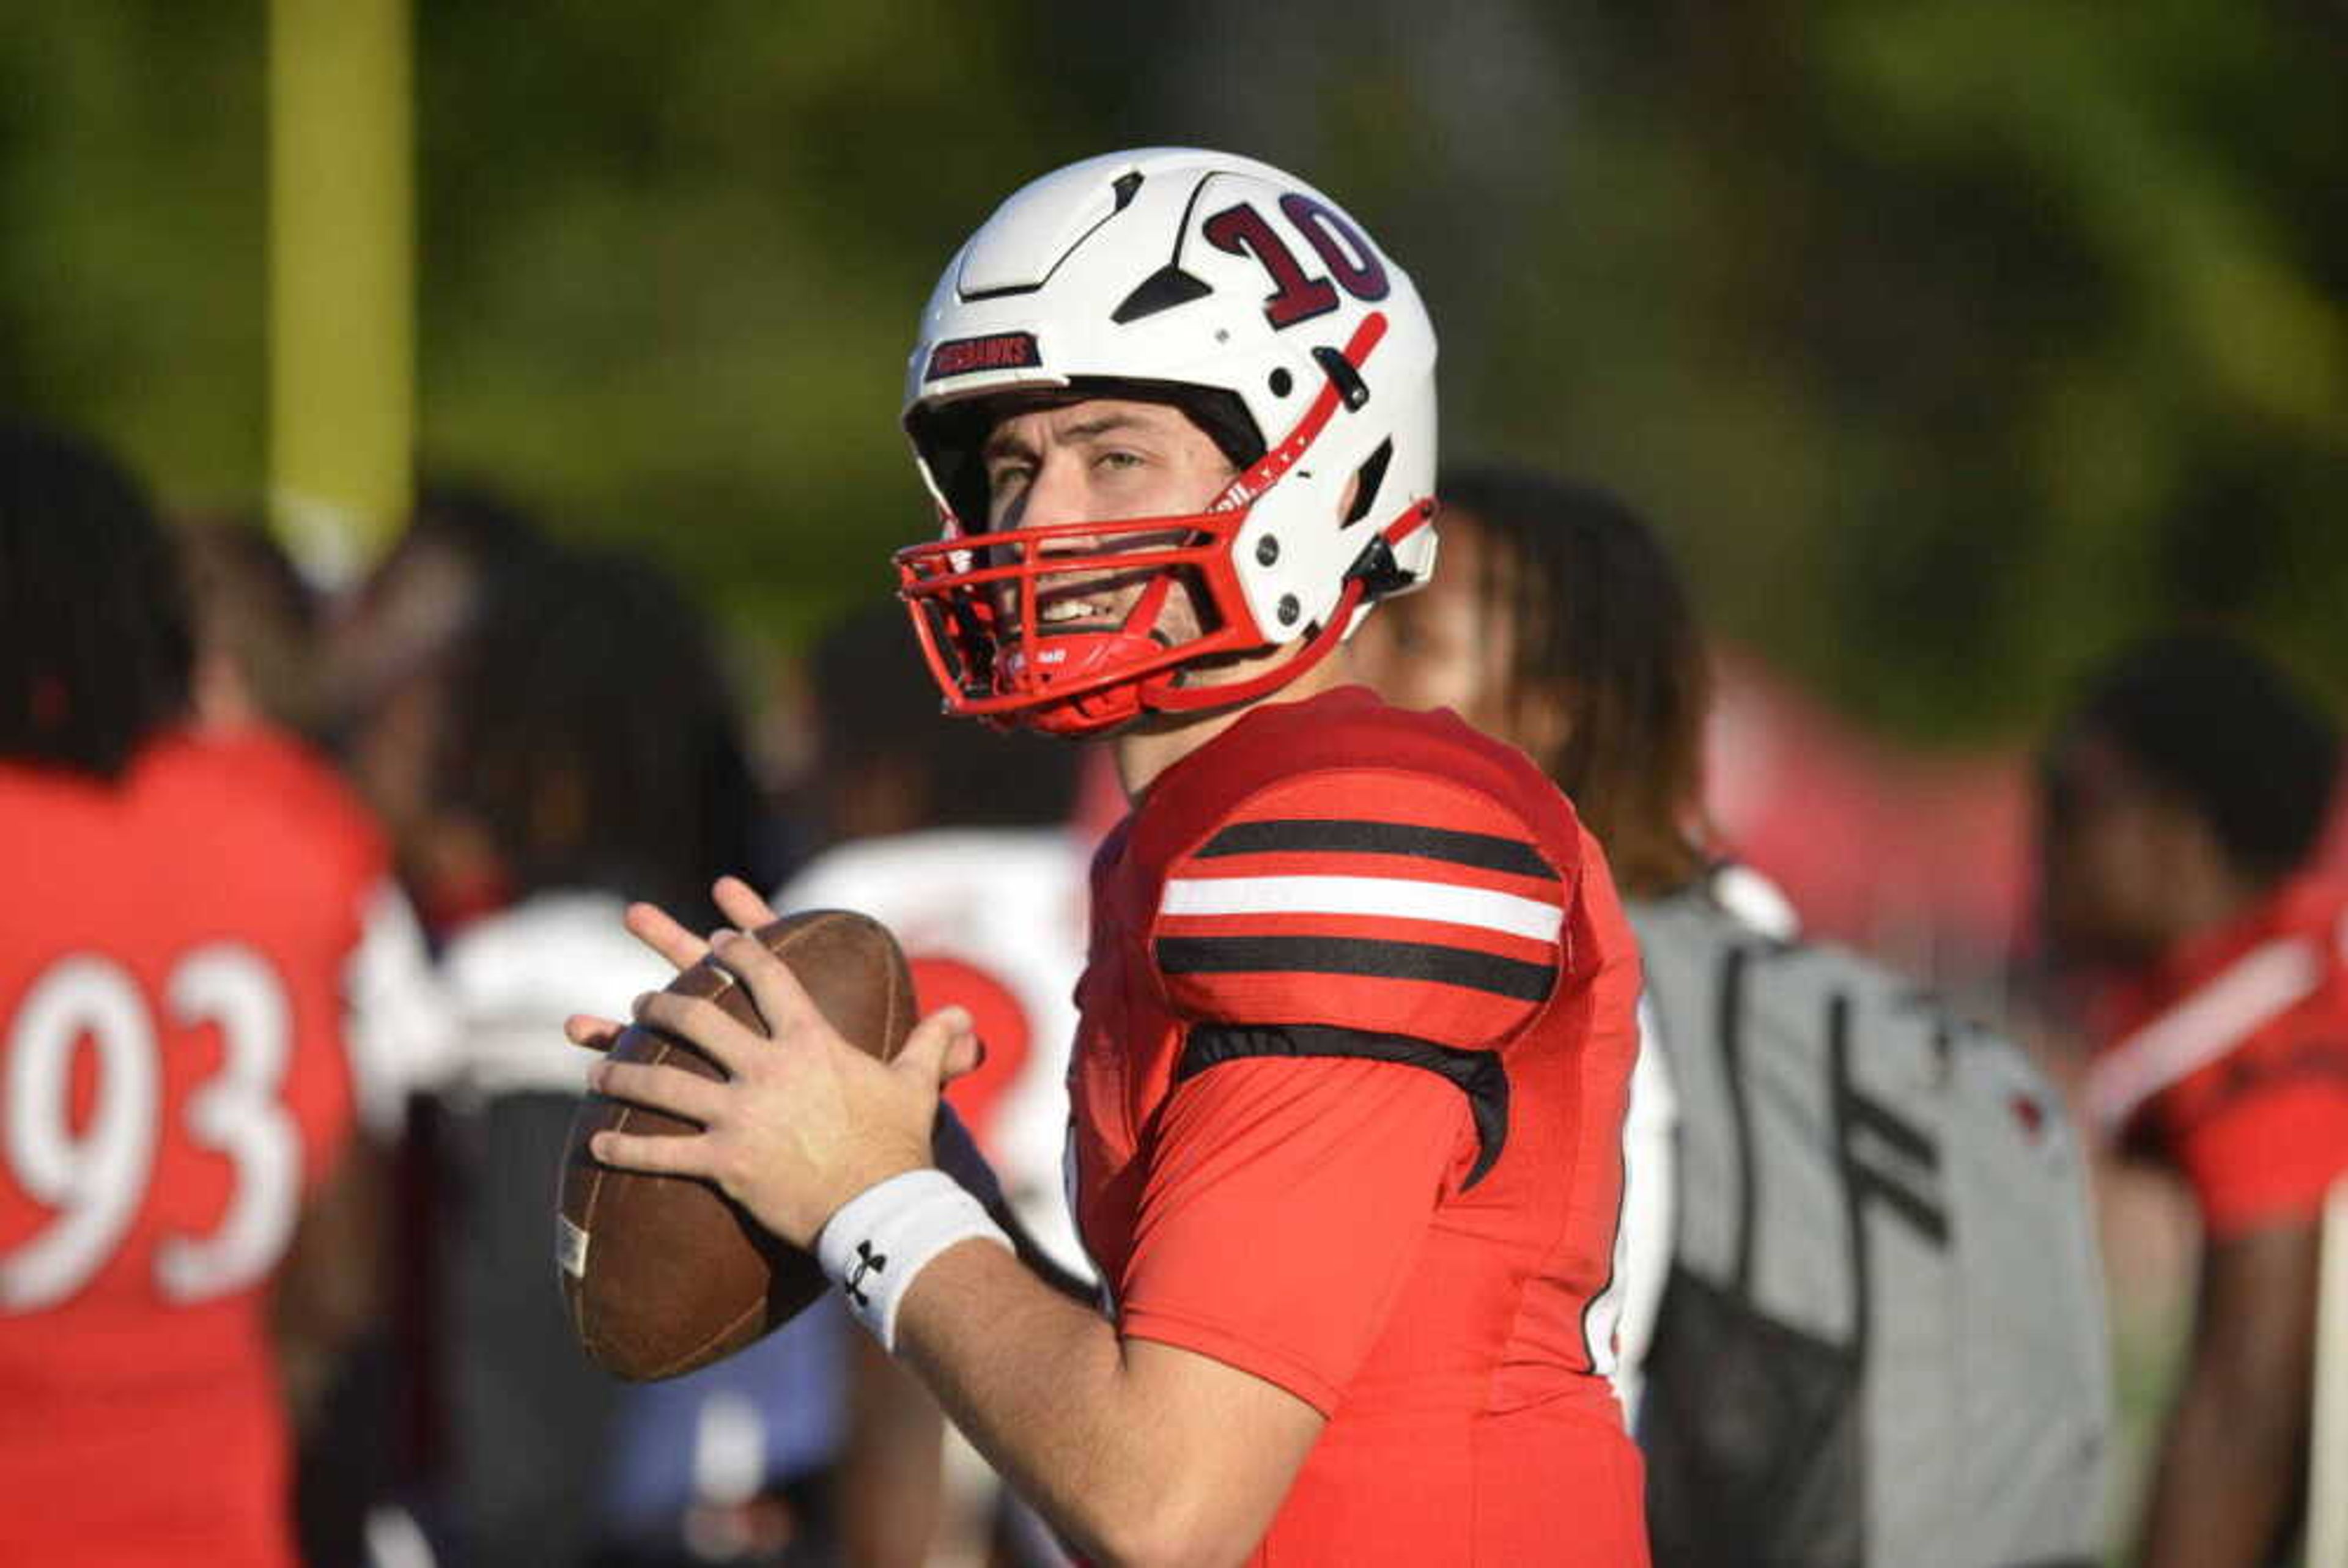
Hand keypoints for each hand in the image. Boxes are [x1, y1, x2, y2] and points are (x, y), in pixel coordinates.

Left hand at [563, 876, 981, 1249]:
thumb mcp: (916, 1085)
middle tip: (644, 1005)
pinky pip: (662, 1154)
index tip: (718, 939)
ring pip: (663, 1084)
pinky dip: (625, 1151)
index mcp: (810, 1042)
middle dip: (662, 1007)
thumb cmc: (900, 1145)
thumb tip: (963, 1018)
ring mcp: (739, 1115)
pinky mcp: (724, 1162)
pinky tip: (597, 1145)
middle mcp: (766, 1069)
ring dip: (623, 1074)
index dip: (740, 950)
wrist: (884, 1207)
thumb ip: (932, 1044)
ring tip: (599, 1071)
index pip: (768, 978)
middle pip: (697, 1020)